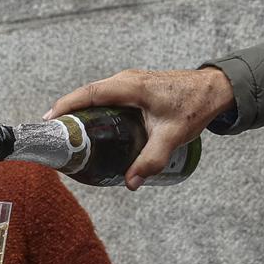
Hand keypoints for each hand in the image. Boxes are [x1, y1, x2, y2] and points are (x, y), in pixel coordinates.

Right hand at [48, 67, 234, 188]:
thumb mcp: (171, 137)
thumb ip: (150, 161)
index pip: (90, 93)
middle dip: (68, 110)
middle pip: (88, 93)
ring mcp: (130, 81)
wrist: (214, 89)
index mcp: (131, 87)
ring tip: (68, 131)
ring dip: (81, 108)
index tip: (49, 120)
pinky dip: (95, 106)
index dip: (67, 105)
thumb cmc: (194, 107)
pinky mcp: (135, 86)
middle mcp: (127, 80)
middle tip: (54, 132)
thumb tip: (131, 183)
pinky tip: (93, 124)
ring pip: (97, 93)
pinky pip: (107, 94)